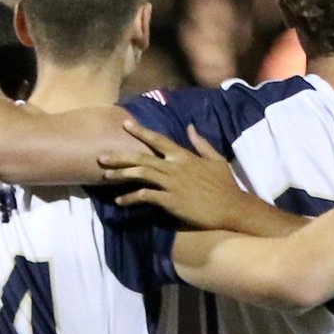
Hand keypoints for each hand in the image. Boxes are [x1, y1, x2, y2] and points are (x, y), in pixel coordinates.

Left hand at [103, 121, 264, 231]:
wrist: (233, 208)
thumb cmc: (226, 185)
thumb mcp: (216, 159)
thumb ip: (201, 143)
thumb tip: (190, 127)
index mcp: (184, 156)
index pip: (158, 139)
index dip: (140, 131)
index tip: (125, 124)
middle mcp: (175, 167)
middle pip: (142, 158)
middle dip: (120, 156)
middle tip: (101, 156)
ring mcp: (172, 184)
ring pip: (141, 175)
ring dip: (121, 175)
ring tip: (106, 177)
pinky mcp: (171, 201)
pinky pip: (146, 197)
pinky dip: (131, 198)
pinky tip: (120, 202)